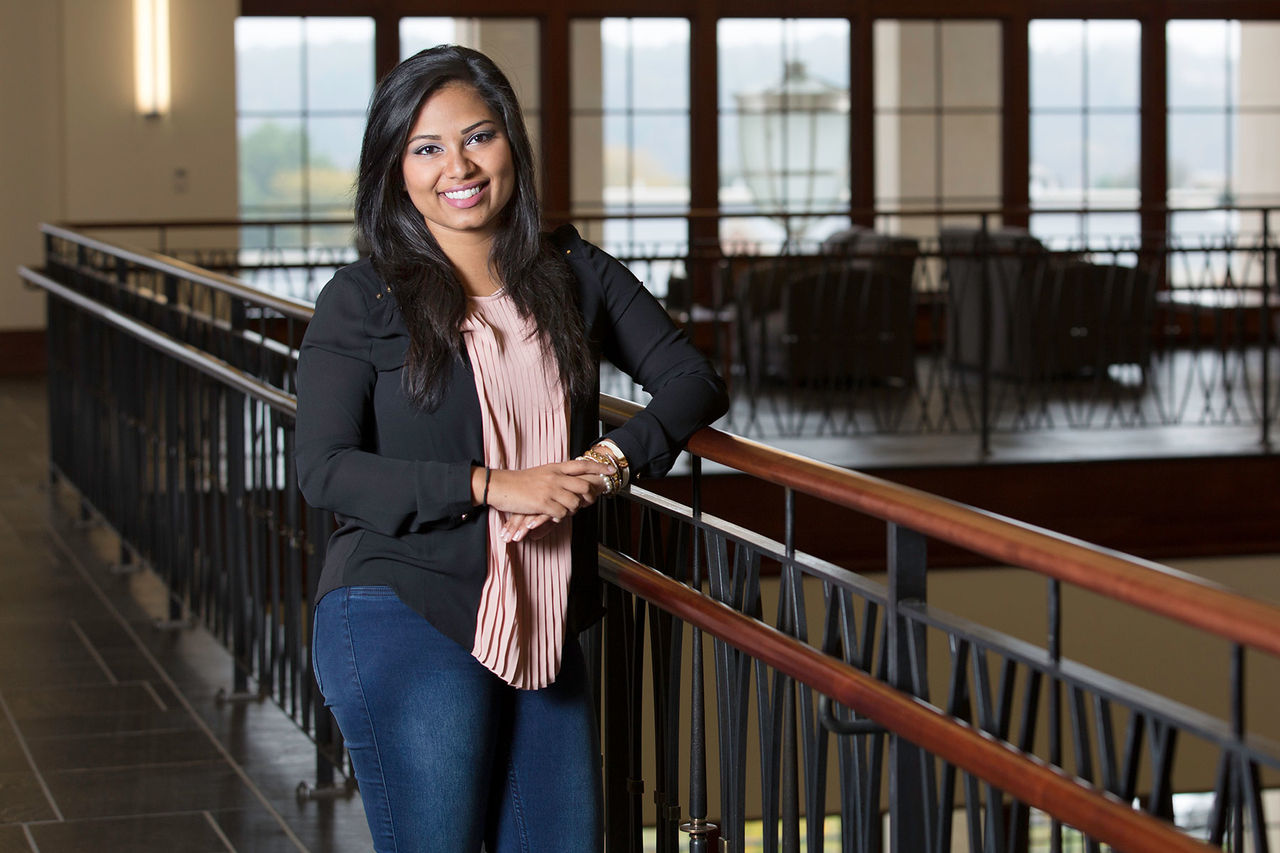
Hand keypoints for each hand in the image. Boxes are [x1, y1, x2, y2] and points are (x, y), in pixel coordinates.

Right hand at [479, 459, 613, 522]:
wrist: (499, 485)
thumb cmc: (519, 482)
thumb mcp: (541, 473)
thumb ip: (556, 476)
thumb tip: (571, 482)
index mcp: (555, 467)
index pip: (582, 464)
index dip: (599, 467)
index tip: (611, 470)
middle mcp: (555, 476)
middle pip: (584, 485)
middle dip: (590, 497)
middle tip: (588, 503)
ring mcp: (549, 489)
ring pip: (575, 502)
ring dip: (573, 510)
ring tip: (565, 511)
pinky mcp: (542, 503)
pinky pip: (561, 513)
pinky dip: (560, 517)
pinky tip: (553, 516)